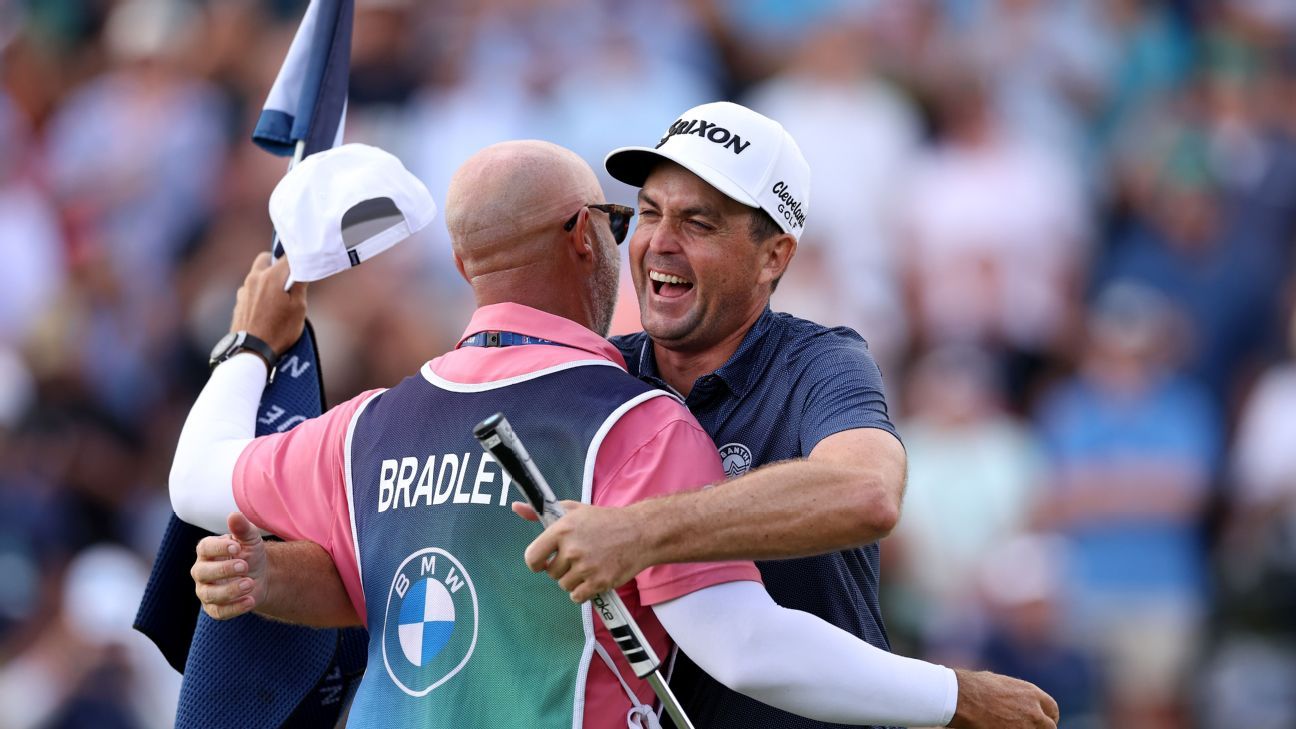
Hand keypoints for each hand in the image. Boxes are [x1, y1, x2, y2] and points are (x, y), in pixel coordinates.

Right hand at [191, 512, 267, 619]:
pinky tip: (250, 600)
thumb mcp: (251, 540)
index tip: (236, 546)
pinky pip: (219, 612)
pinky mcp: (214, 608)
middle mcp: (201, 571)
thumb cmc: (251, 554)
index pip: (205, 548)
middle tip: (245, 566)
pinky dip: (235, 608)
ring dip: (230, 590)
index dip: (218, 548)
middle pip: (202, 572)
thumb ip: (242, 528)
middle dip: (223, 570)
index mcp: (207, 551)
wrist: (261, 576)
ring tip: (250, 583)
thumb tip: (234, 515)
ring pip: (210, 594)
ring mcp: (206, 591)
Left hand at [230, 252, 306, 354]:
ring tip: (278, 300)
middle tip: (289, 281)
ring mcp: (244, 290)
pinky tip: (266, 311)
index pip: (287, 256)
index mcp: (271, 276)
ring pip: (257, 275)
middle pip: (266, 259)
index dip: (298, 260)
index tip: (305, 266)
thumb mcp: (298, 308)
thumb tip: (302, 268)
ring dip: (268, 280)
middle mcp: (254, 278)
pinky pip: (251, 291)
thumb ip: (300, 284)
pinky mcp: (238, 302)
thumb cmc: (279, 330)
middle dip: (278, 265)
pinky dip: (259, 294)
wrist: (251, 350)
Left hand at [515, 501, 650, 602]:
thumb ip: (541, 513)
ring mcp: (586, 567)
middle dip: (562, 568)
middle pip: (551, 573)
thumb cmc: (604, 520)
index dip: (537, 562)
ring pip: (564, 585)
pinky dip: (583, 591)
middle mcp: (572, 549)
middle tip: (578, 557)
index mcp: (562, 530)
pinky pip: (577, 596)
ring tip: (589, 565)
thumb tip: (516, 507)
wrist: (639, 532)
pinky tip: (593, 578)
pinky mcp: (599, 582)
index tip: (544, 561)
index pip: (532, 557)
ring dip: (573, 580)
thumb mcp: (573, 510)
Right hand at [948, 669, 1058, 728]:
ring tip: (1011, 727)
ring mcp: (1025, 727)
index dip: (1048, 717)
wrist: (962, 697)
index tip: (1043, 721)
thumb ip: (1015, 693)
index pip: (1052, 709)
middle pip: (1049, 727)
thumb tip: (1015, 698)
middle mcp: (1034, 711)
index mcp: (1031, 693)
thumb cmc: (974, 687)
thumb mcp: (1000, 682)